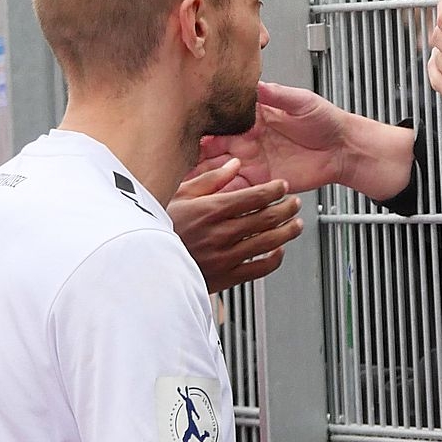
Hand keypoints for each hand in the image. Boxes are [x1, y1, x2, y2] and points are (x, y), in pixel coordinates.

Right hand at [169, 158, 302, 291]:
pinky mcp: (225, 277)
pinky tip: (278, 251)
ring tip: (296, 225)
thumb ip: (211, 179)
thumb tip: (234, 164)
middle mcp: (221, 233)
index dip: (274, 190)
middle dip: (287, 208)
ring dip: (288, 232)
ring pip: (269, 242)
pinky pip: (259, 269)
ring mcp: (224, 257)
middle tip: (294, 204)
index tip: (282, 187)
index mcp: (210, 210)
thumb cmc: (160, 228)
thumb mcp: (179, 195)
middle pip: (267, 218)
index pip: (254, 197)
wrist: (145, 263)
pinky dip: (275, 259)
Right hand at [199, 82, 355, 193]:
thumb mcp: (301, 101)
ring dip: (204, 174)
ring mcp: (253, 161)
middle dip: (195, 152)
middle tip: (179, 158)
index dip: (205, 125)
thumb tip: (256, 83)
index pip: (222, 120)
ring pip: (220, 169)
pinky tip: (211, 194)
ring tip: (187, 179)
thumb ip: (277, 94)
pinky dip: (224, 192)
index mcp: (254, 116)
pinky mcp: (261, 181)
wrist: (343, 149)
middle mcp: (248, 139)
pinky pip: (238, 189)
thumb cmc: (325, 121)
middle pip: (213, 146)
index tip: (190, 129)